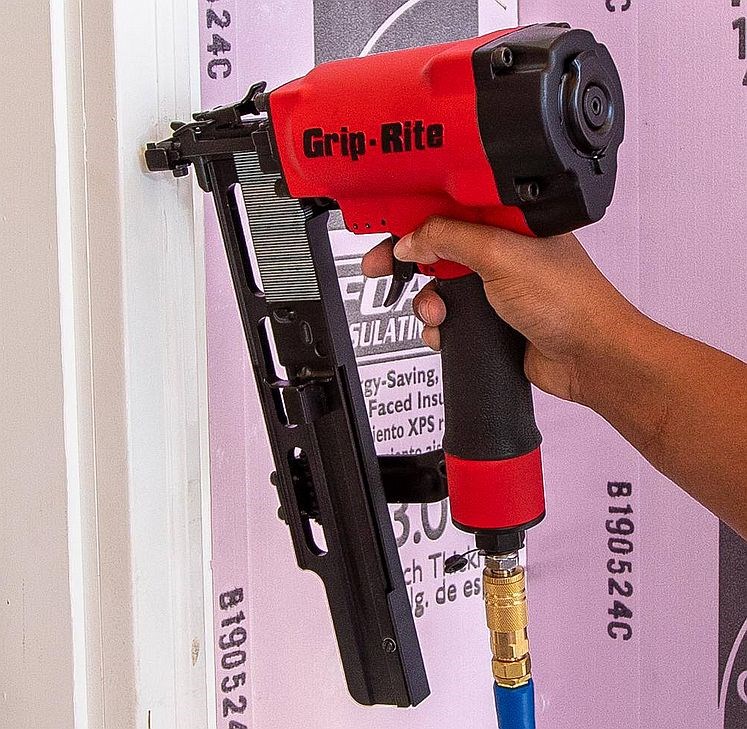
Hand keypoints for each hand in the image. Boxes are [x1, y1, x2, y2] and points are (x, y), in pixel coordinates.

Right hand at [362, 217, 639, 404]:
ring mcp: (495, 286)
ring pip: (438, 286)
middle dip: (408, 260)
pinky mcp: (491, 320)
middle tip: (380, 267)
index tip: (382, 224)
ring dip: (428, 302)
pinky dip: (440, 327)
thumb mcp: (501, 257)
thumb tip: (411, 239)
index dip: (412, 213)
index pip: (448, 205)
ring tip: (437, 313)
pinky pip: (449, 318)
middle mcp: (500, 250)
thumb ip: (449, 241)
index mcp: (507, 220)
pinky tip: (446, 332)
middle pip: (437, 246)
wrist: (589, 357)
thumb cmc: (570, 301)